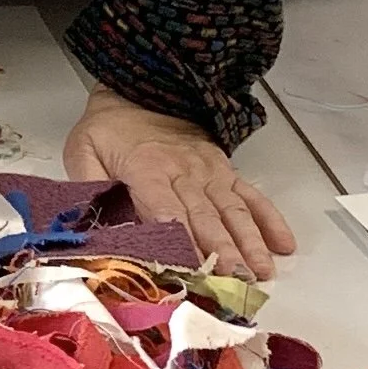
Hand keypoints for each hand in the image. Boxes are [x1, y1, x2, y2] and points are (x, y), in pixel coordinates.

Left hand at [62, 88, 293, 279]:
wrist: (140, 87)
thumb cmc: (108, 127)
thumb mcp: (83, 150)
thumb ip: (88, 185)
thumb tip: (93, 223)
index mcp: (148, 171)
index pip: (167, 213)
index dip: (183, 243)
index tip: (197, 271)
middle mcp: (185, 173)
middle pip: (207, 218)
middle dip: (225, 252)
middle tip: (238, 282)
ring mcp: (210, 172)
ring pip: (234, 211)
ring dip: (250, 243)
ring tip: (263, 274)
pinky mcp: (224, 169)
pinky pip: (251, 195)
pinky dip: (270, 219)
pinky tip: (284, 244)